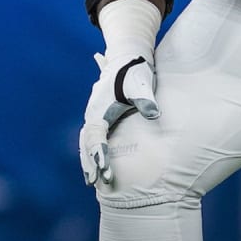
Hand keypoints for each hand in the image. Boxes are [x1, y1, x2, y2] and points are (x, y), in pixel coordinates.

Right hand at [79, 44, 159, 185]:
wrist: (128, 58)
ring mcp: (95, 116)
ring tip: (91, 181)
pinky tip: (97, 165)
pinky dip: (92, 152)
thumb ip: (146, 101)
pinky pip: (93, 139)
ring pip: (86, 142)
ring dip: (88, 160)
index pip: (96, 138)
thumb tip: (154, 114)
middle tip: (94, 182)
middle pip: (86, 144)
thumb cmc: (134, 73)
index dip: (100, 155)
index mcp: (99, 110)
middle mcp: (93, 115)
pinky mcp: (101, 116)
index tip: (105, 170)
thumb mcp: (141, 85)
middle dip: (90, 163)